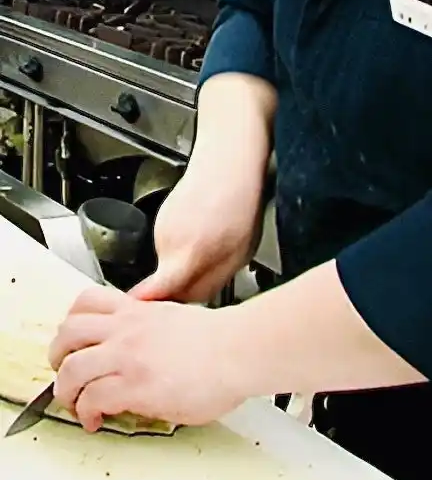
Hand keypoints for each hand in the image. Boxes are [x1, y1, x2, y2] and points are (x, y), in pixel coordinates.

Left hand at [49, 286, 248, 431]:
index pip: (87, 301)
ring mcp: (128, 356)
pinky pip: (91, 399)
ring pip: (70, 367)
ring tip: (74, 402)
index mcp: (140, 310)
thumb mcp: (176, 320)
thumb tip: (140, 352)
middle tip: (65, 371)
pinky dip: (85, 413)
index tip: (74, 341)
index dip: (71, 322)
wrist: (240, 349)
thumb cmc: (221, 340)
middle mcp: (128, 329)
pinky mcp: (134, 385)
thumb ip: (151, 329)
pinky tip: (96, 419)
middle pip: (68, 331)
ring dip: (64, 390)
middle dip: (57, 355)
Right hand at [130, 165, 262, 303]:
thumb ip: (212, 282)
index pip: (154, 293)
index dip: (147, 309)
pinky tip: (206, 227)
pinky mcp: (161, 219)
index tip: (143, 319)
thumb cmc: (240, 201)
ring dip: (189, 261)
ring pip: (171, 263)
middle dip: (184, 286)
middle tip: (213, 272)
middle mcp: (168, 244)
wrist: (227, 160)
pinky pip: (171, 245)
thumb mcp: (240, 251)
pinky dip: (187, 243)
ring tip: (216, 238)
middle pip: (167, 283)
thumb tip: (195, 303)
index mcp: (188, 255)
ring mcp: (161, 229)